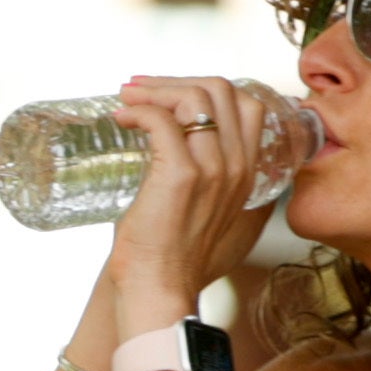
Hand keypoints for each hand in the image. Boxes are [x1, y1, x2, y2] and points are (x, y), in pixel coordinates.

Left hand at [101, 72, 276, 329]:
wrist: (160, 291)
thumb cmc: (172, 257)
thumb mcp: (206, 210)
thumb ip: (207, 179)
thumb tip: (172, 143)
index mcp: (247, 171)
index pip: (245, 103)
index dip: (204, 87)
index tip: (169, 93)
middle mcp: (238, 166)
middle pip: (220, 89)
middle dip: (175, 80)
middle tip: (140, 88)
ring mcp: (213, 169)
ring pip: (195, 97)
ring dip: (155, 90)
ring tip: (128, 100)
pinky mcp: (182, 175)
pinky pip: (164, 121)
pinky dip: (140, 110)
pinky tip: (123, 117)